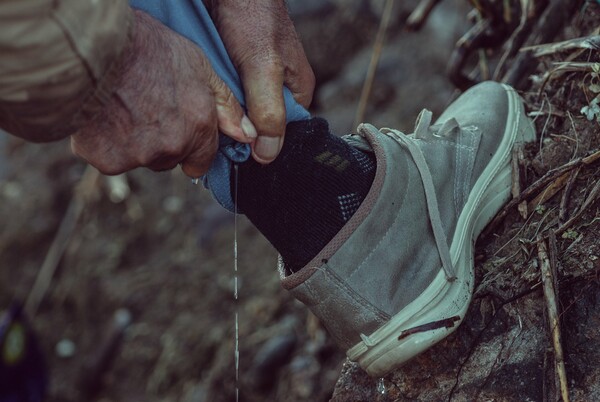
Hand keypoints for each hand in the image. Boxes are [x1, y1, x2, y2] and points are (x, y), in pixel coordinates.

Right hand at [71, 10, 256, 177]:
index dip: (187, 146)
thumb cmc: (148, 49)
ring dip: (132, 143)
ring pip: (139, 159)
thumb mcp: (199, 66)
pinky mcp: (108, 160)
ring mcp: (140, 156)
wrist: (96, 48)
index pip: (200, 163)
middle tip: (143, 108)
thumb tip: (248, 136)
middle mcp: (174, 147)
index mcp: (199, 128)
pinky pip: (108, 158)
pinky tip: (101, 115)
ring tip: (121, 107)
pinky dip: (103, 143)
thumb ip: (226, 106)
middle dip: (159, 143)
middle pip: (168, 160)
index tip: (173, 128)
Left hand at [208, 0, 314, 162]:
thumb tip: (267, 156)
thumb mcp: (264, 69)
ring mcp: (255, 78)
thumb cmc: (252, 15)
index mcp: (297, 92)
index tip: (234, 154)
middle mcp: (278, 88)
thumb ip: (269, 112)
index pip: (281, 134)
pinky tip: (201, 100)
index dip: (259, 146)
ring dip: (223, 116)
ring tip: (204, 119)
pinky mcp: (235, 68)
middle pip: (258, 124)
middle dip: (237, 131)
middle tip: (212, 138)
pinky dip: (215, 98)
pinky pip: (226, 93)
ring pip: (240, 110)